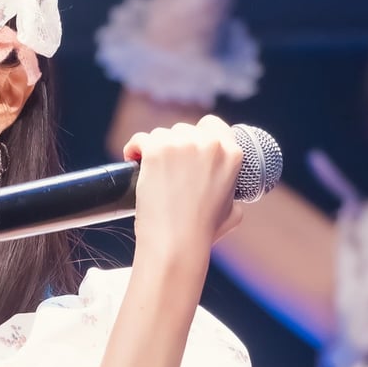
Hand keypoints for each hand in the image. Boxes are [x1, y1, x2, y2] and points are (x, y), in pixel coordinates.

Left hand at [122, 115, 244, 266]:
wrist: (177, 242)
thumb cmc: (203, 231)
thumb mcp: (234, 211)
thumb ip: (233, 193)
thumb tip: (229, 192)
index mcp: (232, 153)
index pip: (212, 125)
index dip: (198, 134)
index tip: (187, 146)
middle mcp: (208, 143)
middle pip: (185, 129)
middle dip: (175, 145)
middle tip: (168, 166)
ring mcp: (181, 144)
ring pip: (162, 134)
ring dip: (155, 148)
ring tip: (152, 169)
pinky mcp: (156, 150)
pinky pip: (141, 139)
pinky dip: (134, 149)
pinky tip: (133, 160)